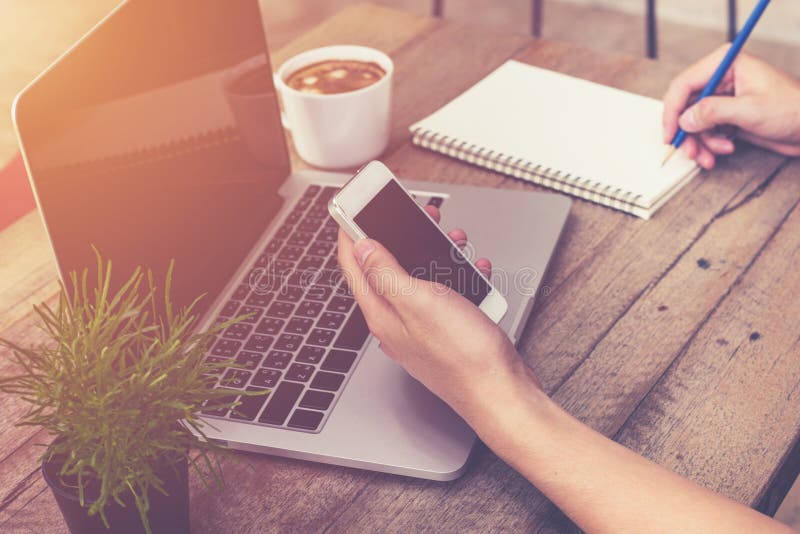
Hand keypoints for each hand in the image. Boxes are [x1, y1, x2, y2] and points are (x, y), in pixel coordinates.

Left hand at [337, 206, 538, 423]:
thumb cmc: (464, 356)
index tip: (351, 209)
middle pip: (385, 269)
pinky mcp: (444, 333)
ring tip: (451, 239)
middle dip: (398, 237)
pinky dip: (455, 278)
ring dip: (433, 255)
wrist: (501, 393)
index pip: (353, 266)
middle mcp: (396, 323)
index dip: (350, 232)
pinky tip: (471, 272)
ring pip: (418, 280)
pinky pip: (443, 295)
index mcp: (382, 314)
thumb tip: (362, 247)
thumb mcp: (419, 301)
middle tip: (411, 214)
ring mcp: (420, 329)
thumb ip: (386, 272)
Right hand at [662, 46, 799, 168]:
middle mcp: (722, 77)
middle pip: (685, 105)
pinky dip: (709, 144)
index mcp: (727, 64)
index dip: (673, 110)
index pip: (685, 84)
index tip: (670, 133)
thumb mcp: (750, 110)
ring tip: (710, 157)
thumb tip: (684, 119)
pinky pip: (705, 130)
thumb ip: (713, 112)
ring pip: (693, 122)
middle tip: (690, 151)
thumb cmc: (793, 109)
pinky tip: (724, 150)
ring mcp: (723, 97)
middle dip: (687, 132)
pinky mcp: (727, 114)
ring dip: (699, 143)